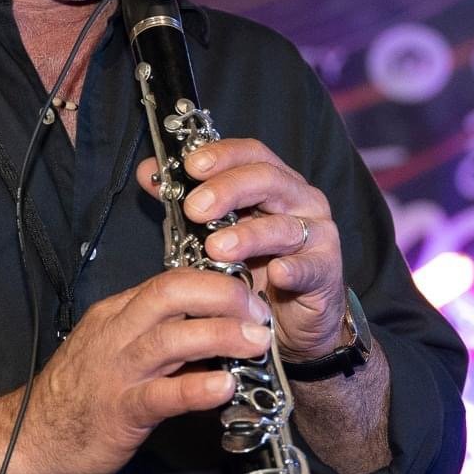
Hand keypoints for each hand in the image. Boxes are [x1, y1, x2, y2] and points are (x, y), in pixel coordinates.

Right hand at [20, 269, 272, 473]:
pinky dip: (197, 388)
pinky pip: (163, 395)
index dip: (216, 282)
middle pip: (172, 293)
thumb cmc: (78, 395)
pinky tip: (224, 387)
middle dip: (222, 295)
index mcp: (118, 313)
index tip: (248, 296)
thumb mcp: (116, 349)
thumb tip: (213, 332)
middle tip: (258, 312)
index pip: (170, 280)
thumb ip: (159, 336)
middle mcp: (117, 333)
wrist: (30, 437)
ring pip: (171, 338)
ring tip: (256, 343)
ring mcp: (118, 371)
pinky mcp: (121, 410)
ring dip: (221, 335)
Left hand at [136, 138, 347, 361]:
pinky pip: (310, 266)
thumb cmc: (255, 267)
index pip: (251, 154)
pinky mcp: (326, 270)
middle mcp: (300, 200)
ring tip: (217, 248)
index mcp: (274, 183)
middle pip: (267, 180)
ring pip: (284, 225)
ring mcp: (318, 234)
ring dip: (249, 235)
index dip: (222, 155)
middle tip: (195, 209)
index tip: (191, 165)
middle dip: (228, 190)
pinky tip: (275, 273)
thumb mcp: (216, 231)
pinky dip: (293, 269)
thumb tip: (147, 173)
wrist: (290, 320)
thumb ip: (185, 201)